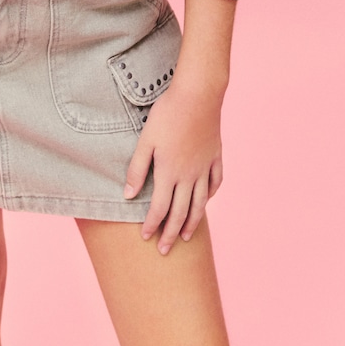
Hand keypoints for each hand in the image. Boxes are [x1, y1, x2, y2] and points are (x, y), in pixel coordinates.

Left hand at [123, 77, 224, 254]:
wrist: (198, 94)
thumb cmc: (167, 114)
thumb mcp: (146, 140)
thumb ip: (137, 169)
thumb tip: (128, 196)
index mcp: (169, 172)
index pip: (160, 208)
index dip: (152, 225)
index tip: (145, 238)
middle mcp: (189, 175)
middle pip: (181, 213)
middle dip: (171, 234)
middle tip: (164, 250)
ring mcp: (205, 167)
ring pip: (200, 203)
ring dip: (193, 222)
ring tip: (188, 237)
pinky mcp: (216, 155)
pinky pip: (216, 182)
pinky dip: (211, 195)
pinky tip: (207, 201)